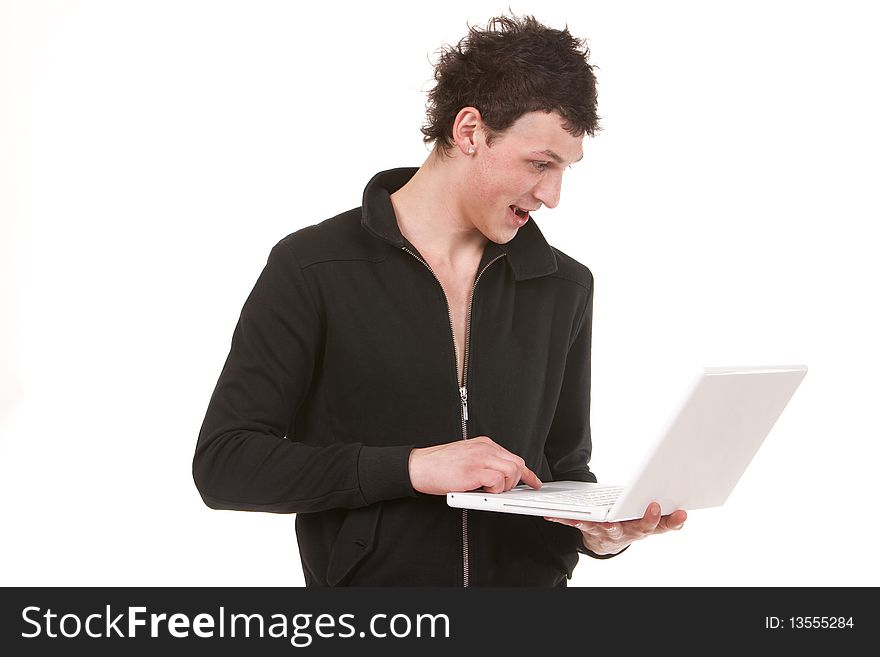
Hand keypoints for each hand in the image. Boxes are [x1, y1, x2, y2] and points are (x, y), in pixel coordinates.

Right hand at [409, 436, 541, 494]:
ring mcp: (480, 458)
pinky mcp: (474, 471)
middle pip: (517, 464)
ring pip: (511, 471)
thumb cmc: (438, 466)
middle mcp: (485, 448)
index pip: (513, 457)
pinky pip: (498, 480)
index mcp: (484, 444)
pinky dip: (494, 489)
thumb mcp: (466, 458)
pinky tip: (482, 489)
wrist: (418, 467)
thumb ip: (485, 463)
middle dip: (515, 481)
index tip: (533, 482)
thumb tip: (501, 477)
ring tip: (489, 490)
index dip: (527, 473)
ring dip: (504, 486)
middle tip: (503, 490)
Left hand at [545, 502, 686, 555]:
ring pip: (601, 527)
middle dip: (637, 519)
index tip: (665, 507)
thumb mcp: (650, 524)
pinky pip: (576, 524)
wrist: (607, 541)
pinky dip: (565, 520)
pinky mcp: (588, 529)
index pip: (655, 525)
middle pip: (632, 528)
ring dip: (594, 523)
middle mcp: (624, 531)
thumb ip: (667, 520)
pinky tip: (553, 516)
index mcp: (640, 528)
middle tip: (641, 509)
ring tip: (591, 519)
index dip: (660, 518)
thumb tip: (682, 513)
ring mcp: (606, 532)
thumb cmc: (630, 526)